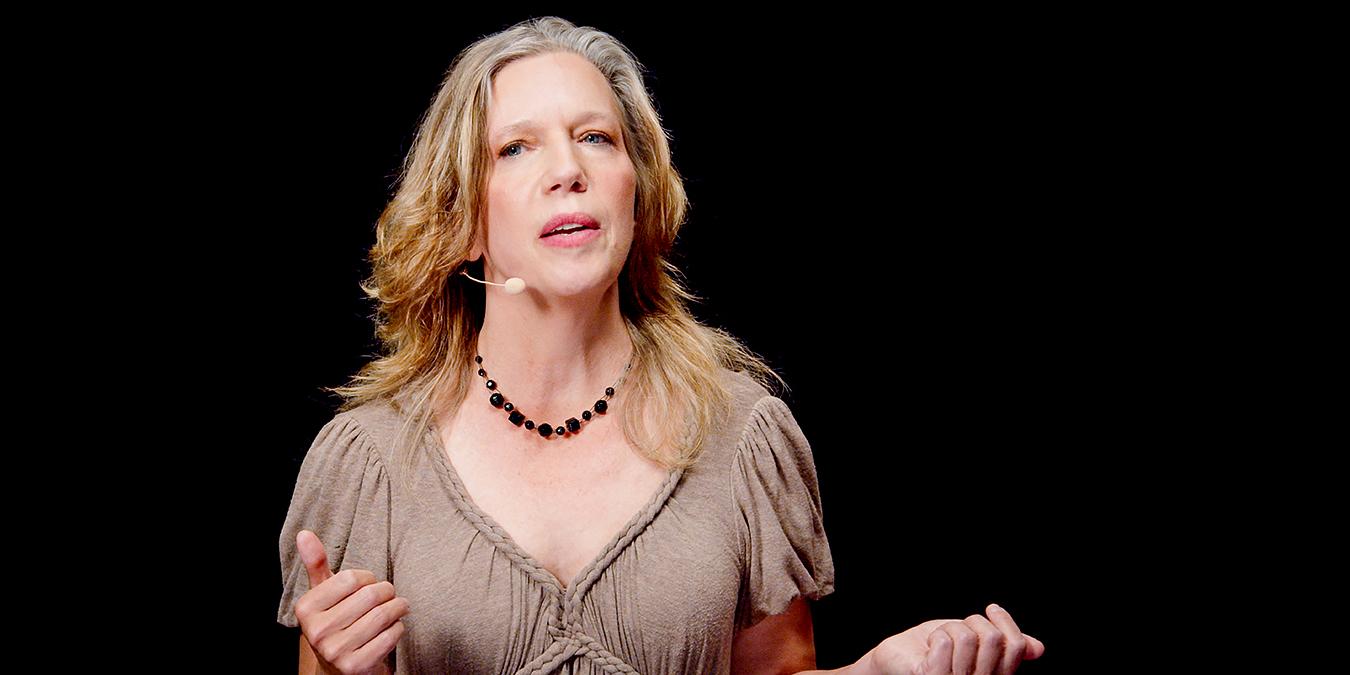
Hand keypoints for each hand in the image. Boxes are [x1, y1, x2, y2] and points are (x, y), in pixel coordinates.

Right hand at [293, 529, 408, 674]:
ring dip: (398, 607)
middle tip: (390, 594)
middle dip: (387, 591)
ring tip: (399, 606)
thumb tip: (304, 533)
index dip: (368, 577)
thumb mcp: (324, 593)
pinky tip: (393, 627)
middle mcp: (316, 632)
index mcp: (306, 608)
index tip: (370, 583)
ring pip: (383, 615)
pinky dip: (398, 627)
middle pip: (370, 596)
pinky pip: (390, 636)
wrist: (339, 666)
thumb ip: (316, 564)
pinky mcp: (355, 667)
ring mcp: (335, 652)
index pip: (351, 578)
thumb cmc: (336, 619)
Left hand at [866, 603, 1045, 674]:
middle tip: (955, 628)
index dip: (1007, 623)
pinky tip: (928, 646)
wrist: (895, 659)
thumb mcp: (973, 642)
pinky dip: (936, 635)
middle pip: (993, 639)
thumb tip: (1037, 648)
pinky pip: (945, 641)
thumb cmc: (932, 650)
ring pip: (968, 637)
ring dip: (950, 628)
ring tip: (938, 639)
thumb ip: (1003, 646)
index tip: (991, 608)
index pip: (1015, 647)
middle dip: (972, 622)